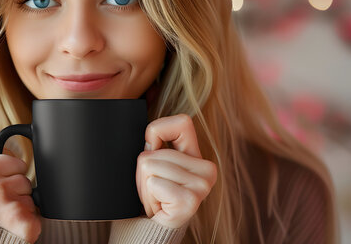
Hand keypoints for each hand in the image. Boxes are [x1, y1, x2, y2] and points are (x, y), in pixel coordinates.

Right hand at [0, 142, 40, 242]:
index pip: (2, 151)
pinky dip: (30, 221)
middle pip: (21, 169)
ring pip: (29, 190)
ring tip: (4, 215)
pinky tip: (13, 226)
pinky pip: (37, 210)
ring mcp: (4, 201)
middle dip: (15, 184)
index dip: (5, 163)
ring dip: (22, 202)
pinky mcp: (19, 219)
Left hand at [136, 114, 216, 228]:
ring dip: (144, 186)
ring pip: (150, 166)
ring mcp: (202, 186)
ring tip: (157, 197)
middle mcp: (207, 170)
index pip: (182, 122)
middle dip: (143, 170)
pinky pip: (153, 183)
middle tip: (154, 188)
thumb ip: (157, 144)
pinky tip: (159, 206)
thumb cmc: (154, 194)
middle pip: (154, 151)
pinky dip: (148, 196)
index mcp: (198, 156)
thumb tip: (151, 138)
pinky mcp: (190, 201)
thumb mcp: (156, 163)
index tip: (152, 149)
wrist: (155, 229)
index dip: (157, 131)